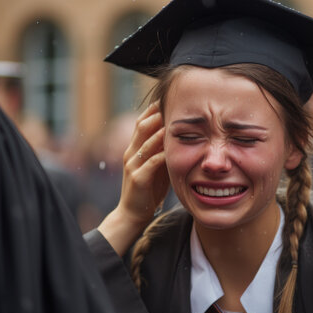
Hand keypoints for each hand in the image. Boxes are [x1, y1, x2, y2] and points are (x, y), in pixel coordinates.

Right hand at [98, 102, 168, 254]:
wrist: (132, 213)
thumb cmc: (148, 189)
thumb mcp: (156, 166)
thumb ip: (163, 150)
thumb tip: (181, 135)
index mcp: (135, 148)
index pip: (143, 122)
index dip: (154, 109)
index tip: (170, 99)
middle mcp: (131, 153)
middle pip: (142, 126)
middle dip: (157, 113)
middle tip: (175, 103)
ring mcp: (133, 165)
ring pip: (145, 141)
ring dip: (160, 129)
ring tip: (175, 120)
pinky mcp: (138, 178)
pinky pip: (151, 162)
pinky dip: (162, 153)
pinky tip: (173, 148)